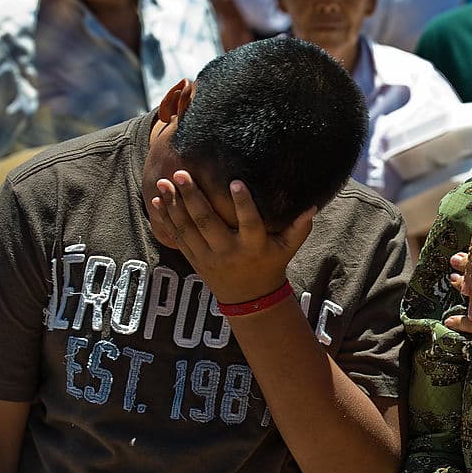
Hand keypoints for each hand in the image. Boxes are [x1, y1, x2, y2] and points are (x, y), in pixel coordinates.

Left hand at [150, 170, 315, 302]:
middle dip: (193, 197)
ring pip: (188, 228)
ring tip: (164, 182)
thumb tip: (313, 205)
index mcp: (253, 246)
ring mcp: (208, 256)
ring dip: (174, 204)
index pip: (249, 222)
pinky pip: (177, 237)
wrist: (250, 298)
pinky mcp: (194, 259)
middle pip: (208, 223)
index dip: (242, 203)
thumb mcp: (288, 248)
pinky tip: (158, 200)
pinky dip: (167, 219)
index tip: (234, 181)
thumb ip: (299, 227)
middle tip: (182, 174)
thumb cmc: (271, 264)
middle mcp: (229, 251)